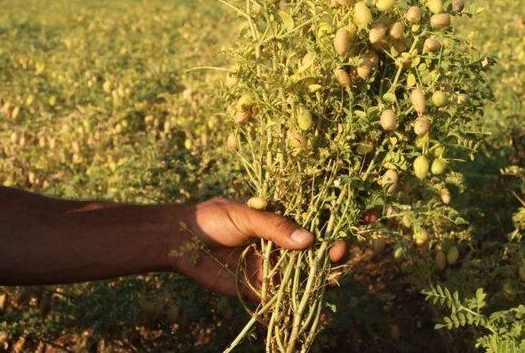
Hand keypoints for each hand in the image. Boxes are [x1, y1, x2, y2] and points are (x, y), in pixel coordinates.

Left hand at [171, 198, 347, 300]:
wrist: (182, 241)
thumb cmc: (214, 219)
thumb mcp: (246, 215)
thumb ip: (276, 227)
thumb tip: (309, 240)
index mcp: (281, 222)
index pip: (314, 225)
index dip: (332, 230)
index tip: (342, 235)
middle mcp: (281, 246)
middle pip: (315, 254)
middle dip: (331, 256)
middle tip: (337, 256)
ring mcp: (272, 269)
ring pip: (303, 279)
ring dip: (318, 282)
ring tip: (330, 283)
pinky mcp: (258, 289)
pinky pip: (281, 300)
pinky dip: (295, 306)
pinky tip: (308, 309)